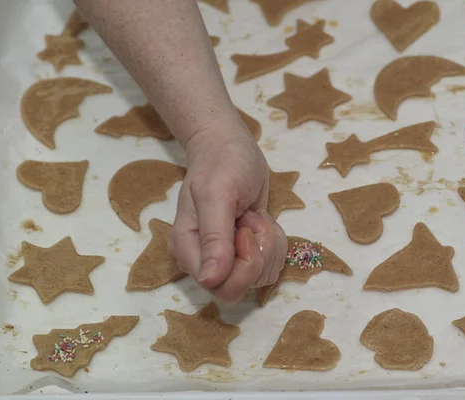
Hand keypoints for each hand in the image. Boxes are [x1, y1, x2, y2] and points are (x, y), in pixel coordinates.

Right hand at [168, 119, 286, 301]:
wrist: (228, 146)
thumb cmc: (221, 163)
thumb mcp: (217, 194)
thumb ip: (214, 237)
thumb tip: (209, 280)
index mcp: (188, 250)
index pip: (221, 287)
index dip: (244, 263)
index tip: (244, 228)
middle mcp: (205, 260)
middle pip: (242, 287)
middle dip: (259, 254)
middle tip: (253, 221)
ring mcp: (227, 258)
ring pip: (261, 277)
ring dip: (269, 245)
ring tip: (254, 216)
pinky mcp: (247, 252)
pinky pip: (271, 265)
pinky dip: (275, 243)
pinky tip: (261, 219)